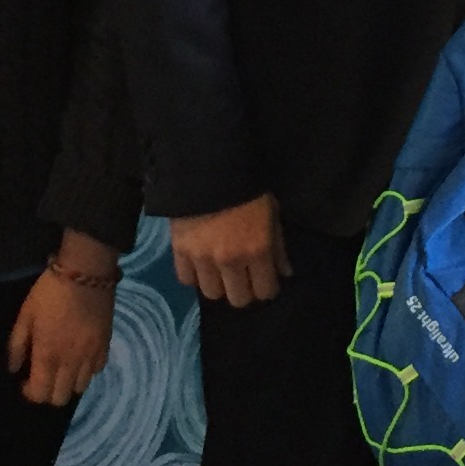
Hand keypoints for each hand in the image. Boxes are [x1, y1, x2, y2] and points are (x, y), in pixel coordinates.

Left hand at [7, 234, 120, 406]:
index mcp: (48, 355)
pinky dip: (86, 371)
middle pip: (61, 399)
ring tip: (61, 367)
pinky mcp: (105, 346)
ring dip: (67, 383)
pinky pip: (96, 371)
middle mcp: (71, 362)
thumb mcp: (25, 315)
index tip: (24, 380)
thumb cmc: (49, 292)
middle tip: (42, 375)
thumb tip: (13, 369)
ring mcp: (91, 356)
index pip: (40, 394)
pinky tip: (78, 357)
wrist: (86, 272)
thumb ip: (16, 345)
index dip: (29, 393)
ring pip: (80, 388)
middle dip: (48, 393)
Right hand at [170, 193, 288, 307]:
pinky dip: (194, 275)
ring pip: (211, 293)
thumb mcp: (271, 213)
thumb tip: (284, 274)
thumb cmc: (247, 188)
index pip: (265, 292)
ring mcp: (203, 258)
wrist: (208, 166)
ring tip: (219, 270)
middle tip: (242, 276)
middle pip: (238, 299)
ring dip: (218, 284)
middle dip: (243, 290)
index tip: (264, 279)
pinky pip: (186, 279)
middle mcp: (230, 261)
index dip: (266, 287)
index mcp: (257, 250)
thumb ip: (278, 247)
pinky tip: (200, 263)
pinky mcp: (179, 251)